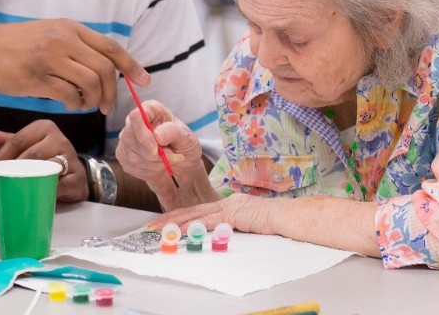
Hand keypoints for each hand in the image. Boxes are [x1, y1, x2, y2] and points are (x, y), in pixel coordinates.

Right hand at [0, 19, 148, 115]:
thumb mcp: (48, 34)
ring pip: (90, 83)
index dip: (131, 66)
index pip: (110, 47)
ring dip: (93, 100)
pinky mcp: (36, 77)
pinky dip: (74, 103)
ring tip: (85, 105)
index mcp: (69, 28)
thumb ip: (74, 46)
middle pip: (104, 68)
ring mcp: (49, 57)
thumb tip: (103, 68)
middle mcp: (62, 39)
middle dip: (112, 92)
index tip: (144, 81)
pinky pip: (68, 95)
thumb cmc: (15, 47)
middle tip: (106, 107)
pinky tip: (69, 103)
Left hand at [0, 120, 87, 202]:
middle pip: (31, 154)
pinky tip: (37, 196)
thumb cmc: (45, 156)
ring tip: (14, 190)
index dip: (0, 158)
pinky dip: (49, 190)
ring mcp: (71, 157)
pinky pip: (62, 185)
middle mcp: (59, 138)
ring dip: (29, 181)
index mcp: (43, 127)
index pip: (17, 141)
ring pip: (47, 167)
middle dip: (12, 171)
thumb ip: (2, 141)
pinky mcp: (78, 177)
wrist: (74, 173)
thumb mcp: (24, 146)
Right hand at [116, 100, 203, 188]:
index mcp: (151, 110)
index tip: (156, 149)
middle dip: (152, 154)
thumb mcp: (186, 137)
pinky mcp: (123, 156)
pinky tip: (157, 167)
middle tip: (171, 156)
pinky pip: (130, 166)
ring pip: (131, 155)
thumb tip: (157, 135)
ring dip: (153, 164)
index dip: (143, 133)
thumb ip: (173, 132)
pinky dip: (148, 171)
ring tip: (166, 161)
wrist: (181, 166)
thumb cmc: (183, 145)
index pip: (136, 116)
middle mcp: (134, 122)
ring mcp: (126, 139)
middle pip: (130, 136)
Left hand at [145, 193, 275, 234]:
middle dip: (169, 218)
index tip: (163, 222)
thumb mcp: (248, 224)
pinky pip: (209, 221)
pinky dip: (193, 226)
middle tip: (151, 226)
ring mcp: (228, 207)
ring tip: (159, 229)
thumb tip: (219, 235)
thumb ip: (232, 226)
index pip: (196, 210)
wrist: (288, 216)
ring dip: (175, 223)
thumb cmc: (273, 222)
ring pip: (195, 215)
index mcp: (227, 204)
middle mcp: (225, 203)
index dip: (178, 216)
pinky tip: (181, 231)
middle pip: (190, 211)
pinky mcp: (233, 214)